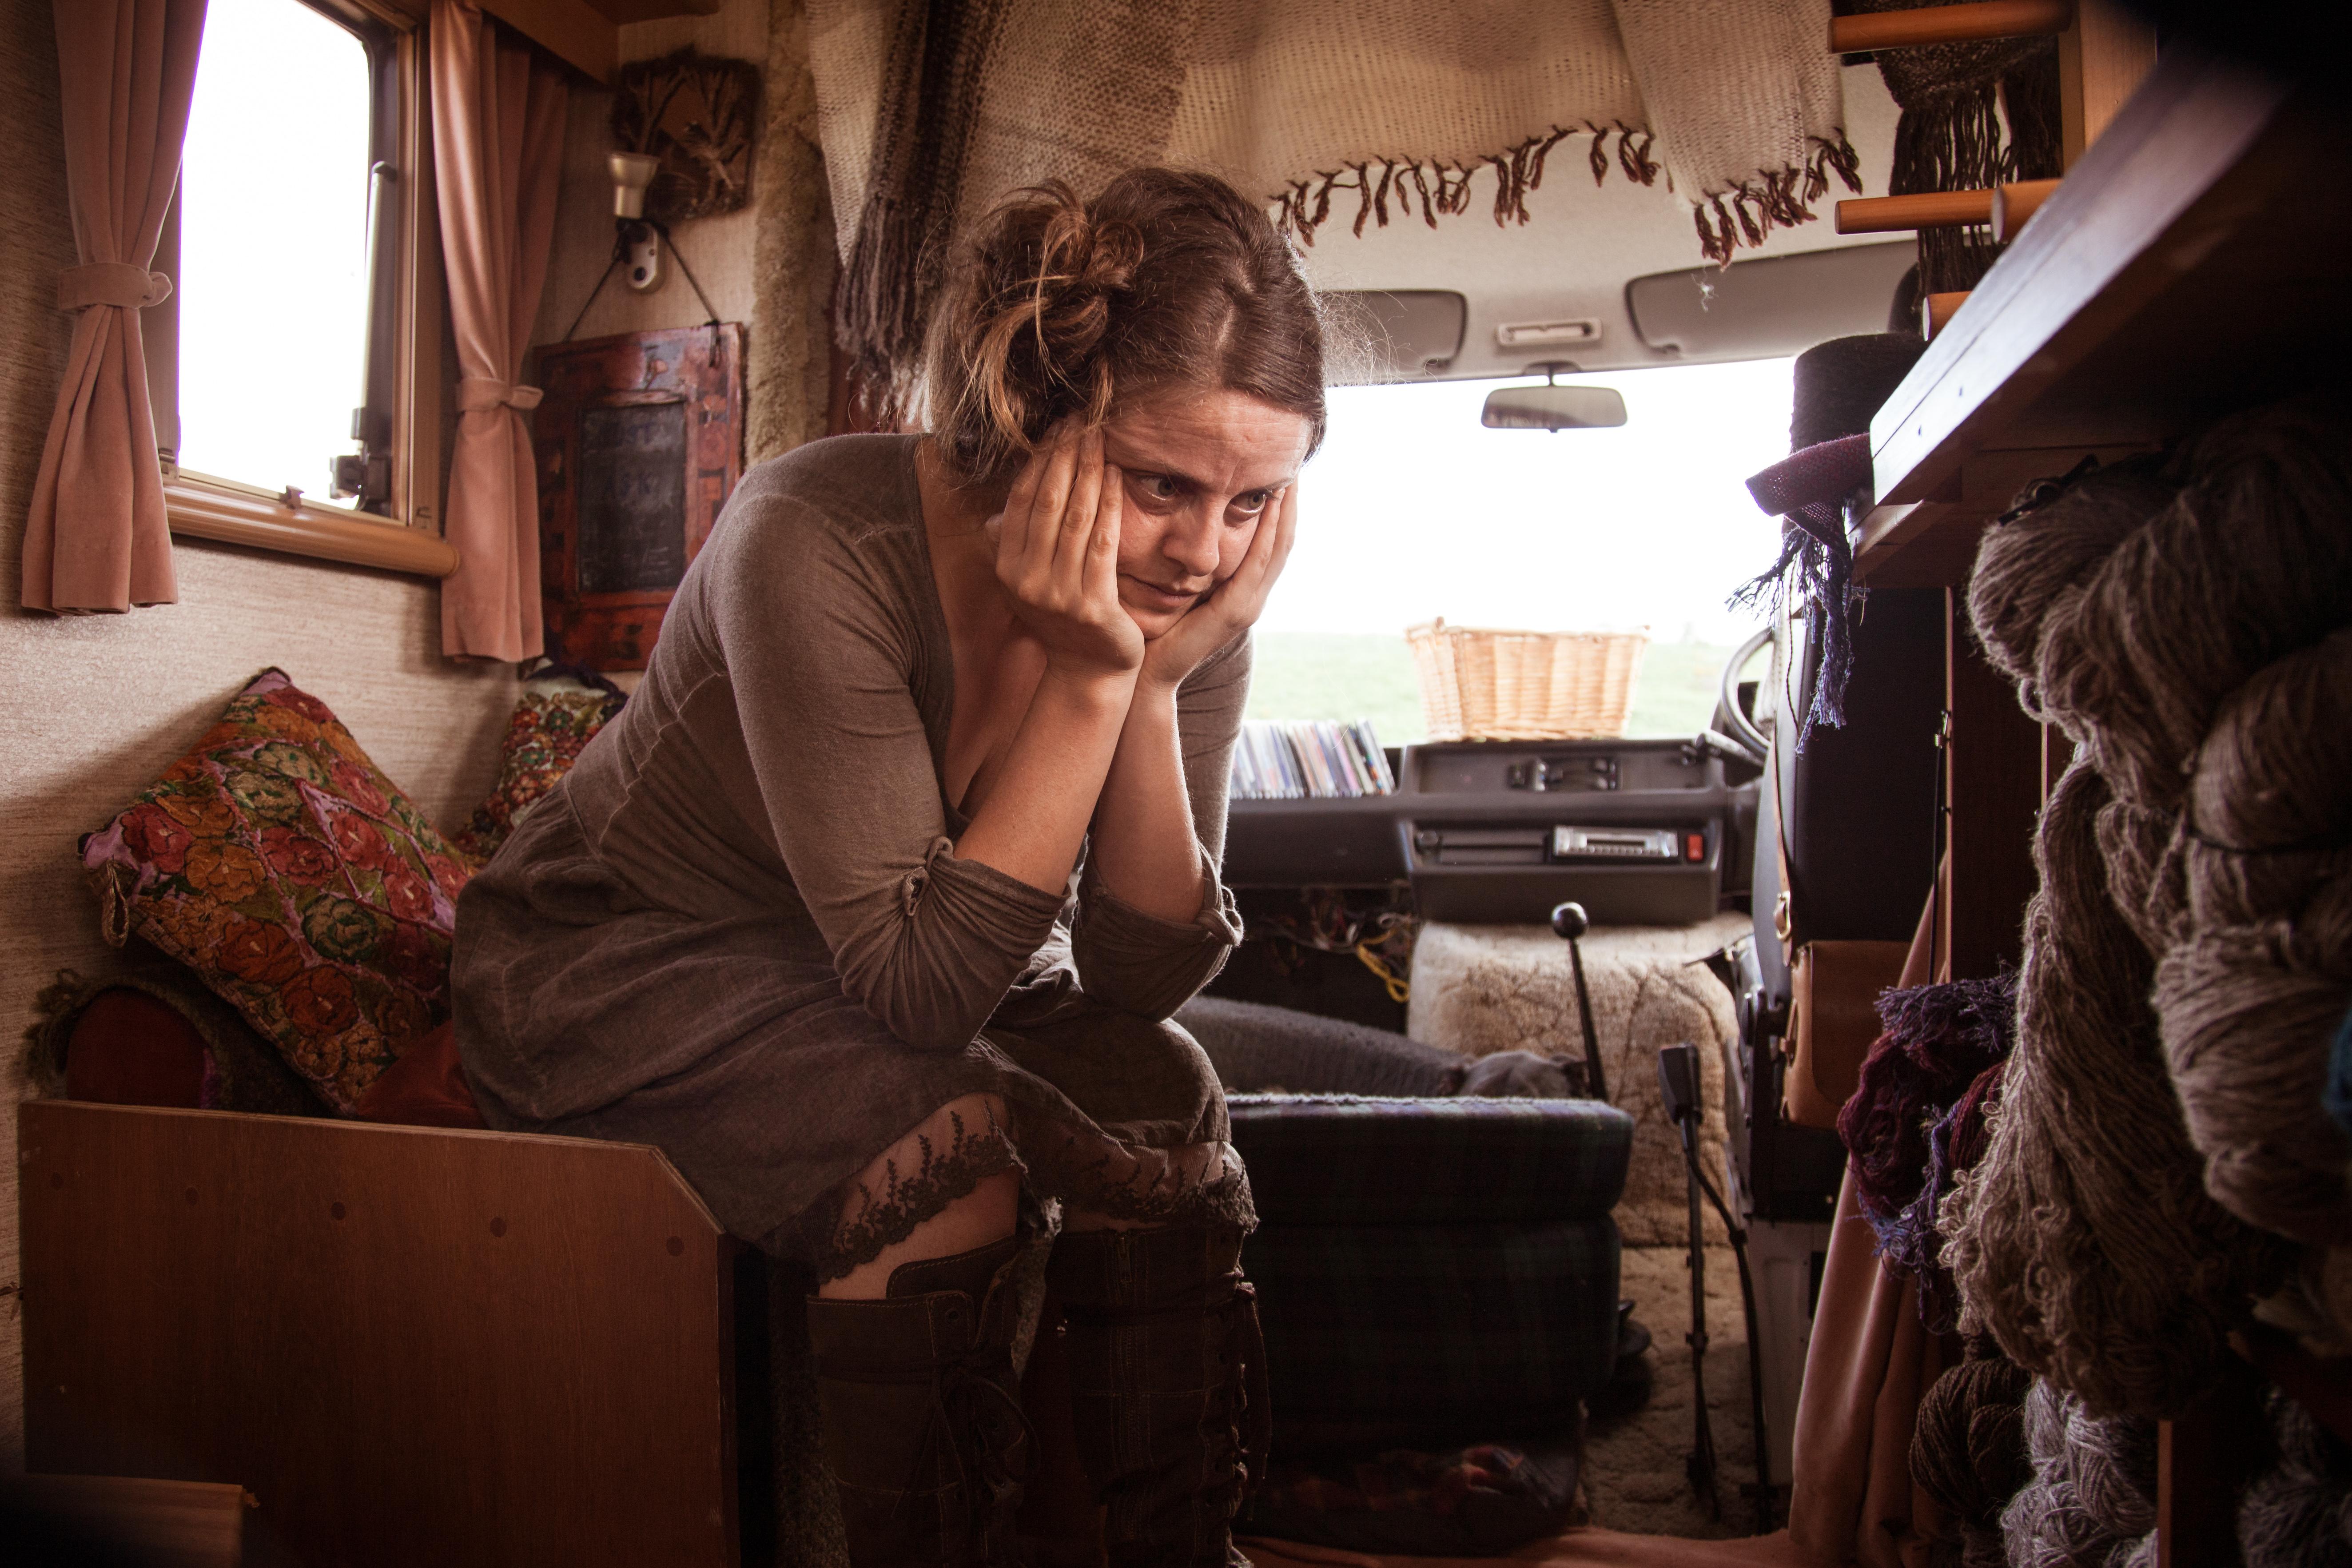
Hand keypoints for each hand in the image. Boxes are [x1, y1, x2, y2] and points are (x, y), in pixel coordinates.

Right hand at [993, 425, 1144, 682]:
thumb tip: (1002, 504)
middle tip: (1082, 418)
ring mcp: (1058, 594)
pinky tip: (1118, 476)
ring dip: (1089, 470)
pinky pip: (1103, 543)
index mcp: (1008, 567)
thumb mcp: (1029, 580)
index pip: (1023, 500)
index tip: (1058, 426)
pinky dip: (1111, 505)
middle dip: (1065, 454)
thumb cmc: (1063, 616)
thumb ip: (1018, 542)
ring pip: (1076, 517)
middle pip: (1048, 502)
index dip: (1040, 459)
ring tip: (1101, 436)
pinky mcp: (1092, 605)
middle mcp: (1027, 580)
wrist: (1088, 670)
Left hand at [1139, 479, 1297, 693]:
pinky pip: (1257, 564)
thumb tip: (1187, 525)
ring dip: (1285, 512)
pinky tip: (1270, 506)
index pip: (1269, 542)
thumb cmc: (1156, 630)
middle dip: (1290, 504)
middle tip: (1294, 465)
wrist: (1149, 674)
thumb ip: (1193, 563)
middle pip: (1283, 541)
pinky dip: (1267, 533)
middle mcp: (1252, 597)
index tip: (1279, 473)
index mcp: (1242, 591)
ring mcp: (1249, 605)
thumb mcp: (1180, 587)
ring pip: (1277, 549)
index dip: (1279, 509)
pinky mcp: (1236, 611)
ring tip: (1289, 477)